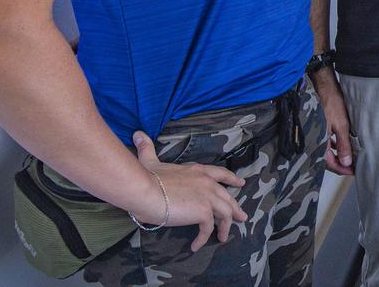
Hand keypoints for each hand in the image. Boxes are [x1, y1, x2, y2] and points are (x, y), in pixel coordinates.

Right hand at [131, 131, 247, 252]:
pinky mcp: (203, 211)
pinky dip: (204, 238)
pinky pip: (208, 228)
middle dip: (235, 208)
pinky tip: (196, 245)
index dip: (231, 179)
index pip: (221, 173)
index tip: (240, 184)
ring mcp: (208, 196)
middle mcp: (207, 182)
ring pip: (225, 213)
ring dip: (224, 227)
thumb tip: (138, 134)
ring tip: (222, 237)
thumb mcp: (149, 160)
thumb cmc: (146, 176)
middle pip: (227, 196)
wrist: (145, 190)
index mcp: (197, 170)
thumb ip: (147, 148)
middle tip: (241, 217)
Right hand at [312, 69, 354, 174]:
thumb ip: (343, 145)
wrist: (325, 88)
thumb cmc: (331, 104)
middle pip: (328, 160)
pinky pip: (327, 143)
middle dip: (341, 165)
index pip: (331, 164)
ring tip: (351, 157)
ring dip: (339, 155)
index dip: (343, 169)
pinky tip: (343, 144)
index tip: (354, 171)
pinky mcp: (321, 129)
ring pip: (328, 152)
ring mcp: (318, 135)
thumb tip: (347, 162)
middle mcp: (316, 141)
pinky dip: (335, 146)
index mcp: (319, 143)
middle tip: (354, 167)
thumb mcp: (341, 125)